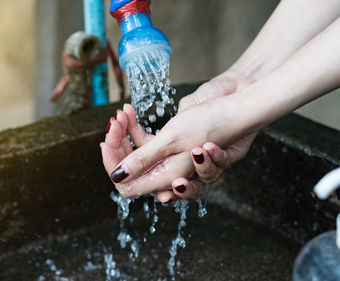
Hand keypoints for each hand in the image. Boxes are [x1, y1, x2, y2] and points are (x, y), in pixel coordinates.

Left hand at [101, 70, 256, 200]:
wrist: (234, 103)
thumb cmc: (208, 123)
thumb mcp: (171, 140)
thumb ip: (143, 160)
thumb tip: (116, 178)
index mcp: (167, 177)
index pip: (128, 186)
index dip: (114, 168)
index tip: (106, 144)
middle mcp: (166, 171)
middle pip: (128, 169)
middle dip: (117, 145)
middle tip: (114, 121)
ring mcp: (167, 157)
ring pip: (134, 152)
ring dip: (125, 131)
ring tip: (123, 112)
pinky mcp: (168, 142)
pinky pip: (144, 139)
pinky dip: (135, 126)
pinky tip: (129, 110)